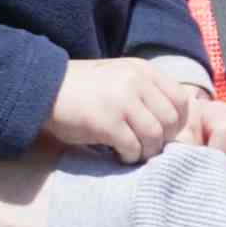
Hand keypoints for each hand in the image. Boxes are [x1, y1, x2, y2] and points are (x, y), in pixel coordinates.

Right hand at [42, 62, 196, 163]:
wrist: (44, 89)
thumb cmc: (83, 89)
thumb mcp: (119, 78)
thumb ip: (145, 91)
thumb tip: (173, 124)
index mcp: (142, 70)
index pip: (181, 99)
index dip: (178, 121)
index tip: (164, 132)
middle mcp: (136, 82)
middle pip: (171, 120)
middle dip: (163, 140)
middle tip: (147, 146)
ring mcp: (122, 101)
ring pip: (155, 136)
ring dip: (147, 151)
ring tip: (133, 152)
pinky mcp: (106, 122)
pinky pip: (133, 147)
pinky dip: (129, 156)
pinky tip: (118, 154)